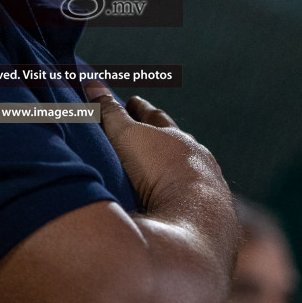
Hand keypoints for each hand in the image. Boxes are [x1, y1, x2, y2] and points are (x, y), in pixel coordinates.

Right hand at [82, 82, 224, 214]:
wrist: (194, 217)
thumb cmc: (159, 171)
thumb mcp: (126, 137)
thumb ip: (110, 113)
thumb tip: (93, 85)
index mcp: (177, 138)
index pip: (155, 117)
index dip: (141, 109)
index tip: (132, 102)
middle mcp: (196, 159)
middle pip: (178, 142)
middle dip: (164, 137)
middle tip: (152, 132)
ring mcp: (207, 187)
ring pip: (190, 171)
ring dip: (176, 169)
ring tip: (164, 172)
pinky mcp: (209, 215)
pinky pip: (194, 199)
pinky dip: (183, 197)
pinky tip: (176, 205)